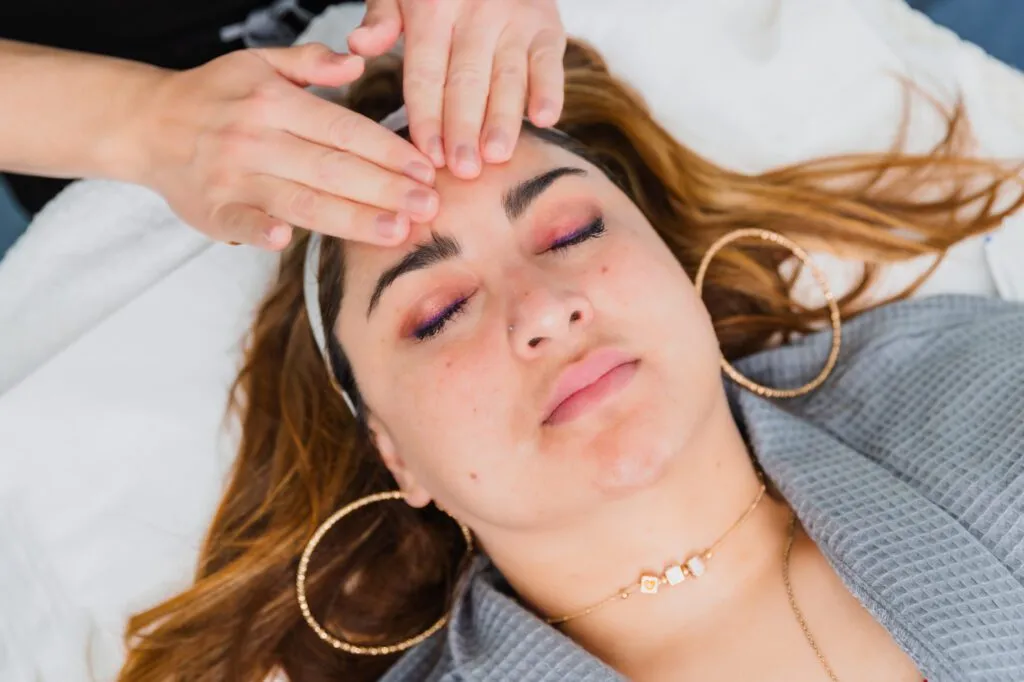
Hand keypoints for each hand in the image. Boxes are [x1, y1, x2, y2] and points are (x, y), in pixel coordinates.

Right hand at [131, 43, 437, 248]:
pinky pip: (238, 222)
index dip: (388, 151)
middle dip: (386, 189)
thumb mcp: (258, 64)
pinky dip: (258, 231)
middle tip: (428, 208)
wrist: (147, 124)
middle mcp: (255, 136)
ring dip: (351, 218)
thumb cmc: (215, 96)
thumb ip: (309, 63)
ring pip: (302, 200)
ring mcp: (232, 175)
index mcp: (273, 102)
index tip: (424, 171)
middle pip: (332, 168)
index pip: (344, 129)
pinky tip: (286, 240)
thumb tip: (355, 64)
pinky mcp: (211, 209)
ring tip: (396, 232)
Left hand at [348, 0, 565, 178]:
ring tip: (496, 155)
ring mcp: (514, 19)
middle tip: (463, 169)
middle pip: (466, 81)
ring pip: (508, 77)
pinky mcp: (547, 25)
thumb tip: (358, 45)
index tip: (429, 156)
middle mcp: (475, 13)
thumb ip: (382, 19)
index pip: (426, 73)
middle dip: (464, 128)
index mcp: (432, 8)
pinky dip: (550, 90)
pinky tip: (545, 119)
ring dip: (503, 119)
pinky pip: (550, 61)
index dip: (428, 117)